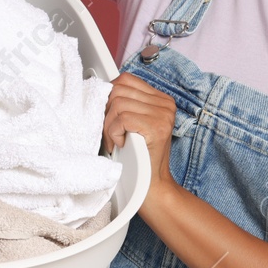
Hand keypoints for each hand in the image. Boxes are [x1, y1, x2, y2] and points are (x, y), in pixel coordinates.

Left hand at [103, 73, 182, 216]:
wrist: (151, 186)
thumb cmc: (137, 157)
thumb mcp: (133, 125)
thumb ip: (125, 104)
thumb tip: (101, 90)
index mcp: (161, 99)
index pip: (126, 80)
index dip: (109, 97)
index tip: (108, 118)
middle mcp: (165, 104)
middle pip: (118, 90)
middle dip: (106, 112)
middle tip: (109, 133)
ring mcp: (163, 114)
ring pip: (117, 104)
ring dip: (108, 126)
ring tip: (114, 142)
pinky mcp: (156, 127)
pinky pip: (122, 118)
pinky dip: (113, 132)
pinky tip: (120, 144)